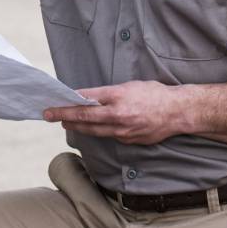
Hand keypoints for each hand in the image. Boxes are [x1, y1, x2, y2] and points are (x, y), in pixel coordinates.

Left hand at [42, 81, 186, 145]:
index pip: (86, 101)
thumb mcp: (128, 86)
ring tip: (65, 122)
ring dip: (78, 127)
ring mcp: (124, 131)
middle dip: (64, 117)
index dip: (67, 104)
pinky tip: (90, 128)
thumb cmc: (154, 94)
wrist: (178, 112)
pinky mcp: (130, 141)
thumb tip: (87, 98)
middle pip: (85, 119)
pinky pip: (109, 136)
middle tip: (49, 116)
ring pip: (94, 131)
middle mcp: (119, 116)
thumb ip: (107, 94)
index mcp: (118, 97)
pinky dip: (97, 131)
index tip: (53, 105)